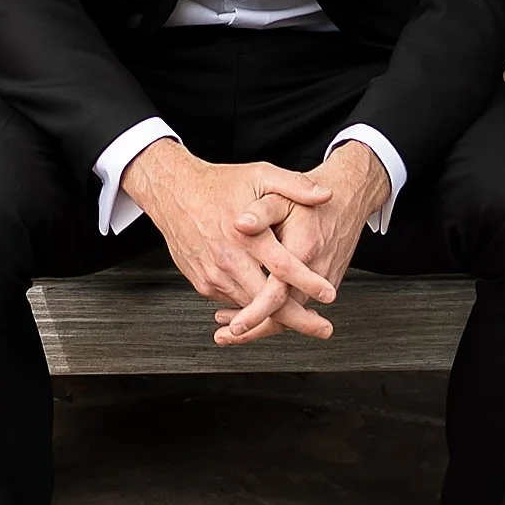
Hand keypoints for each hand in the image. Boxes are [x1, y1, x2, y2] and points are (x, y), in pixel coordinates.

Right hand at [121, 142, 341, 345]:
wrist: (175, 192)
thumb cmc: (219, 184)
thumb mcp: (261, 175)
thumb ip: (295, 185)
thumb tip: (326, 195)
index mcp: (246, 234)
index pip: (283, 267)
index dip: (308, 283)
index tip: (330, 295)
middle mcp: (229, 258)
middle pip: (267, 300)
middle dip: (298, 319)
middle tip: (322, 328)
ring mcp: (214, 274)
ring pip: (250, 307)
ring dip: (275, 318)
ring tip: (302, 322)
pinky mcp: (203, 283)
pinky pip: (233, 301)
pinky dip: (251, 307)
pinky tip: (267, 304)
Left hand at [237, 139, 388, 337]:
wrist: (346, 200)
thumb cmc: (311, 199)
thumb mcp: (282, 194)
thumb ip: (261, 210)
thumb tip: (241, 223)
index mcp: (302, 250)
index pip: (278, 293)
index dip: (256, 312)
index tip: (236, 325)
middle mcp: (315, 272)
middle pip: (284, 316)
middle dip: (252, 330)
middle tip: (225, 335)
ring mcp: (322, 282)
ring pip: (290, 315)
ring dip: (261, 325)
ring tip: (231, 328)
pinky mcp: (323, 286)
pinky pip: (297, 307)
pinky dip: (275, 315)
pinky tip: (251, 311)